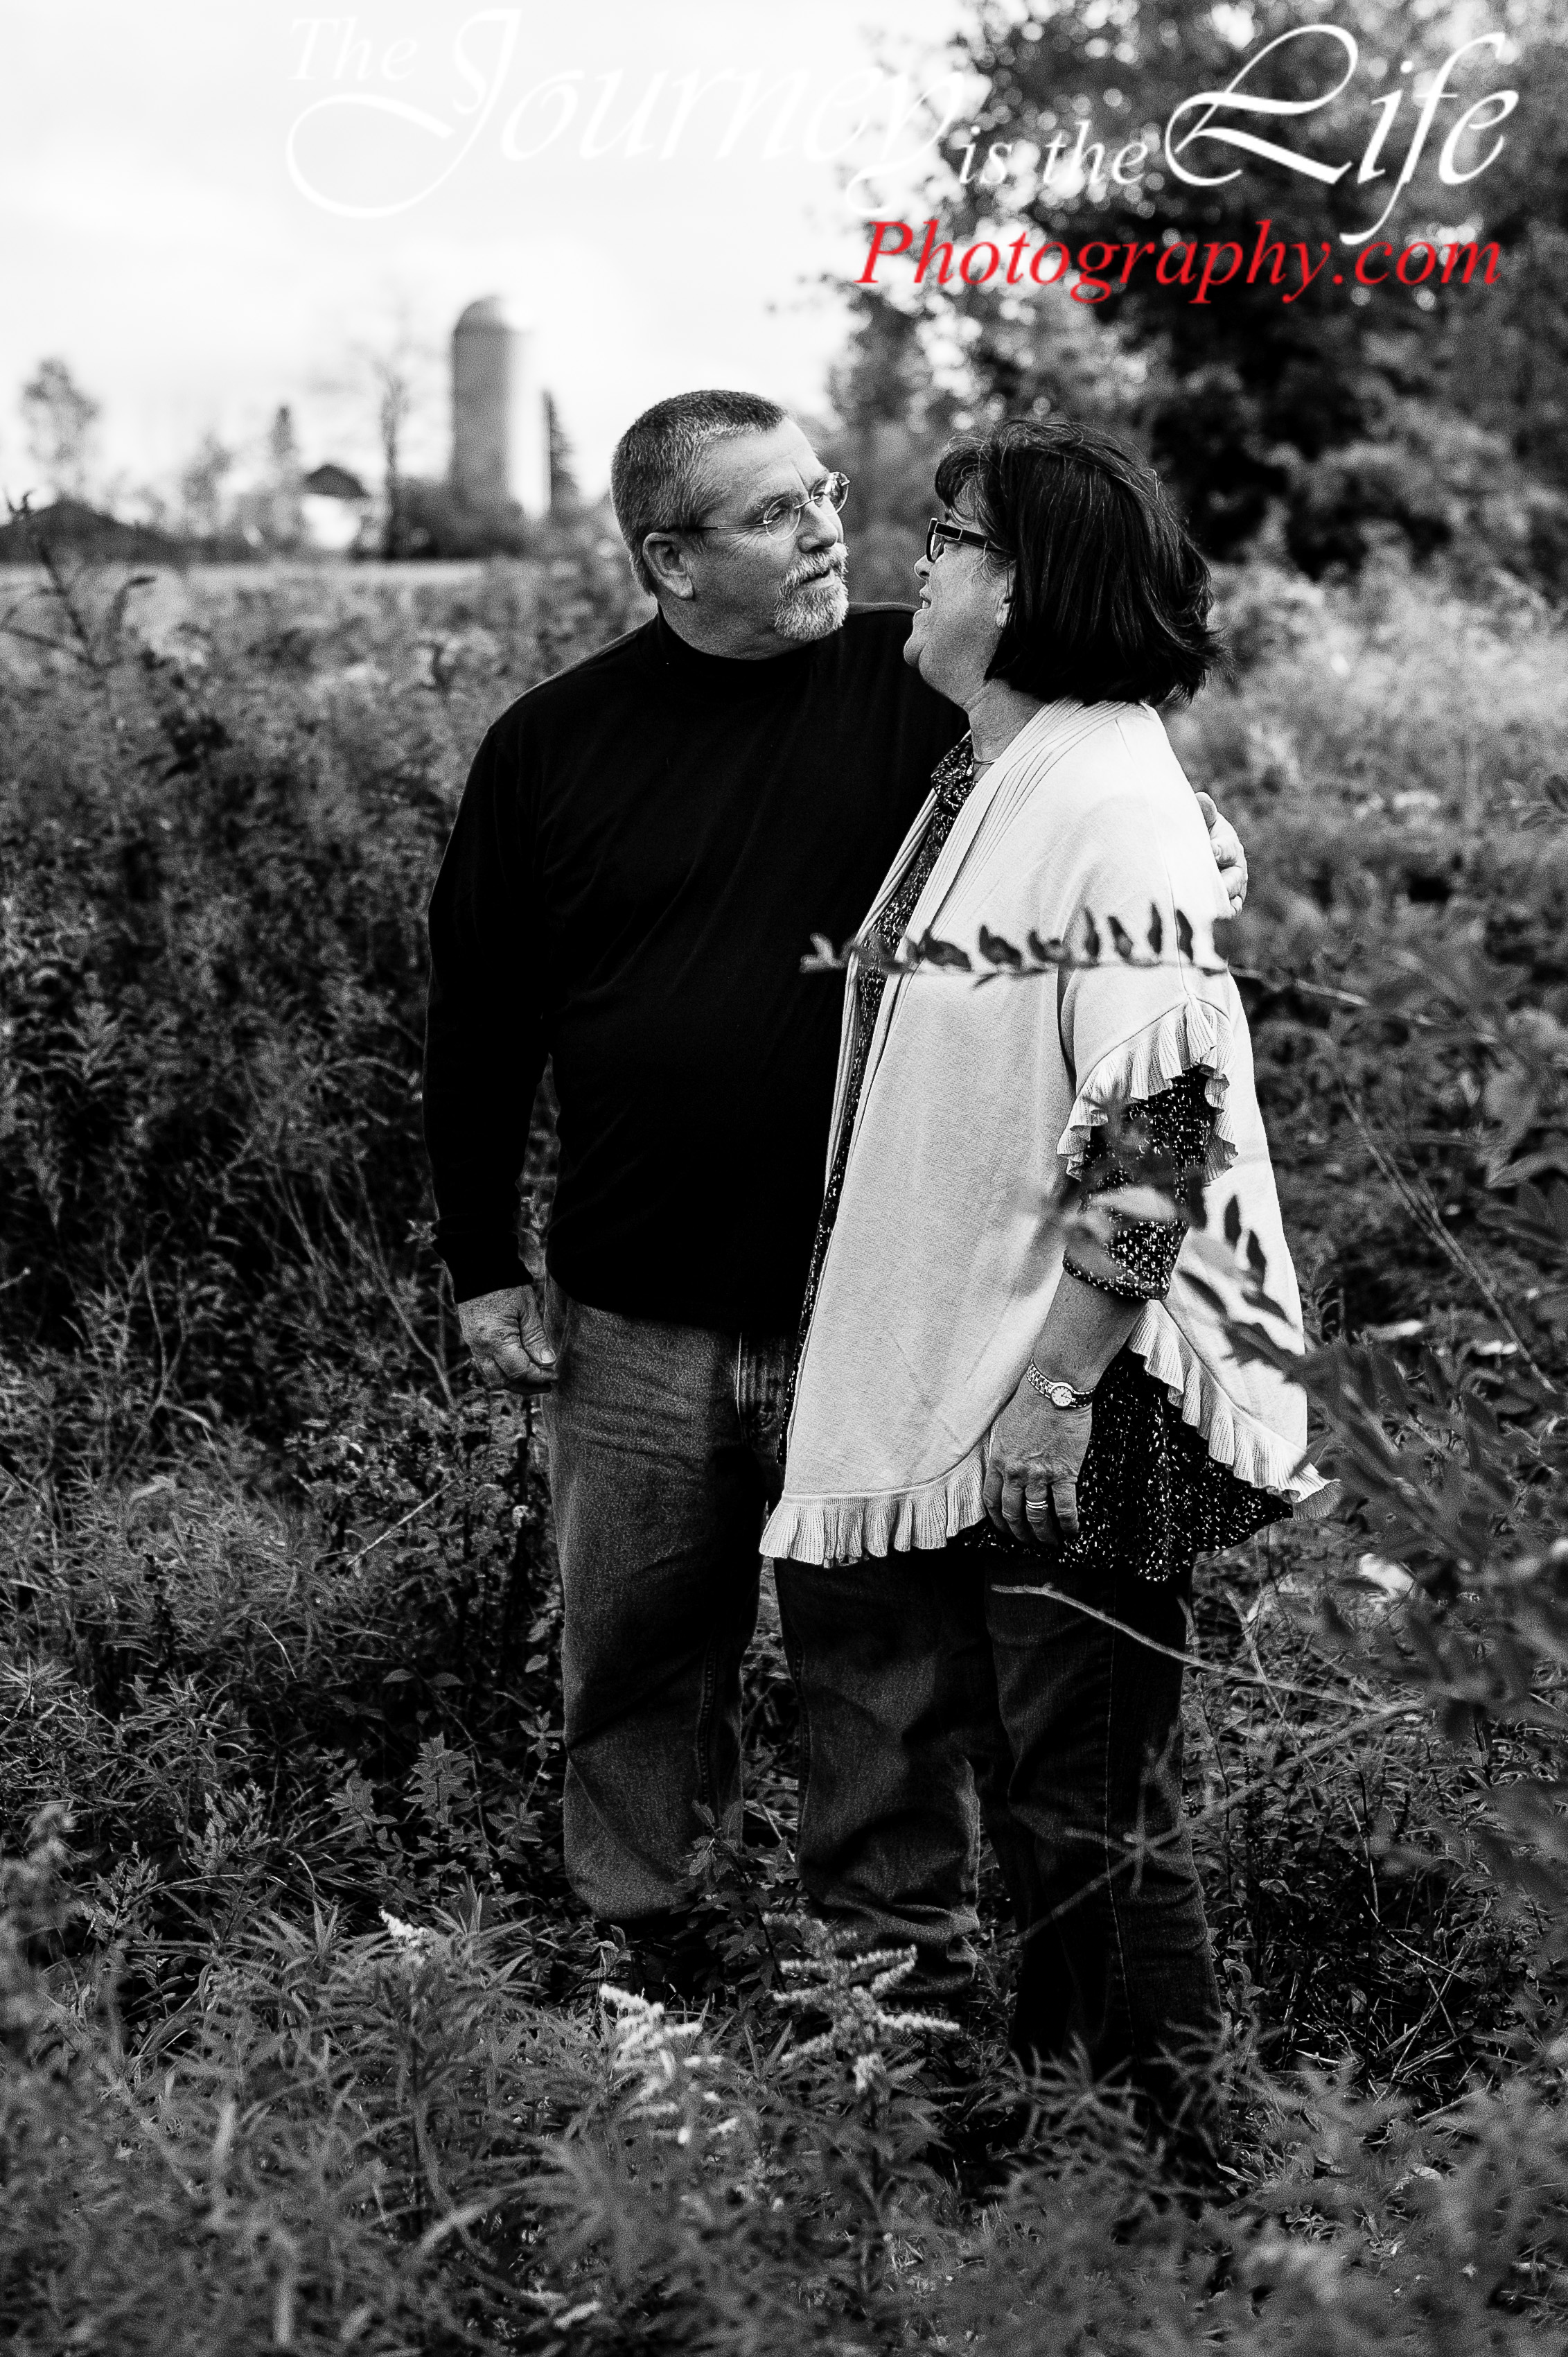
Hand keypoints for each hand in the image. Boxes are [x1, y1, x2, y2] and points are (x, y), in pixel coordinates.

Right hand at [457, 1283, 558, 1390]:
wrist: (477, 1268)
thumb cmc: (506, 1285)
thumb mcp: (527, 1309)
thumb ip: (536, 1338)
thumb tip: (548, 1363)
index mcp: (496, 1340)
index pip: (520, 1372)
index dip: (539, 1377)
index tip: (555, 1375)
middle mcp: (481, 1348)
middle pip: (504, 1382)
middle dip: (527, 1386)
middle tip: (548, 1382)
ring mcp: (473, 1345)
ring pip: (493, 1377)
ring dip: (514, 1381)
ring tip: (535, 1377)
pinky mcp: (472, 1341)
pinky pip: (487, 1365)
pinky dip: (503, 1371)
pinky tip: (519, 1365)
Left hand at [982, 1375, 1091, 1546]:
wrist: (1055, 1388)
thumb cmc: (1031, 1399)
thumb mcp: (1005, 1426)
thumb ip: (1005, 1450)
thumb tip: (1007, 1464)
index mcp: (999, 1460)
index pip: (992, 1499)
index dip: (998, 1519)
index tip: (1004, 1527)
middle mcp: (1015, 1472)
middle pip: (1013, 1513)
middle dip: (1019, 1532)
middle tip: (1027, 1541)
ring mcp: (1040, 1475)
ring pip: (1037, 1515)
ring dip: (1043, 1534)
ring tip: (1050, 1542)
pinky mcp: (1064, 1473)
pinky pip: (1065, 1507)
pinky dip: (1068, 1524)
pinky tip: (1072, 1532)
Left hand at [1195, 792, 1247, 914]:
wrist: (1198, 856)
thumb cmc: (1201, 836)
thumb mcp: (1203, 824)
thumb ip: (1203, 814)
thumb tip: (1200, 798)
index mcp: (1230, 845)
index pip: (1228, 848)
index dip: (1220, 850)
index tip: (1211, 851)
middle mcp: (1236, 868)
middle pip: (1235, 877)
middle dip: (1224, 881)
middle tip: (1212, 885)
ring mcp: (1234, 887)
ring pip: (1232, 896)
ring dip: (1222, 900)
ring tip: (1207, 906)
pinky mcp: (1229, 903)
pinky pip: (1230, 911)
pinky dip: (1223, 915)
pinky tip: (1210, 918)